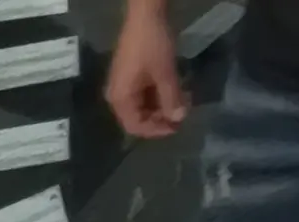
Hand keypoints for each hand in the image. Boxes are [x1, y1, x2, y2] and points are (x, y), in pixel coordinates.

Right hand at [106, 10, 187, 137]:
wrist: (146, 13)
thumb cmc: (153, 44)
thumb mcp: (165, 74)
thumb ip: (171, 100)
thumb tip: (179, 119)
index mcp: (120, 98)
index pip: (136, 127)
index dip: (156, 130)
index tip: (175, 127)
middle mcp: (118, 95)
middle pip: (138, 119)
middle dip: (160, 120)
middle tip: (180, 117)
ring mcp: (124, 86)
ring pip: (143, 108)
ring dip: (161, 109)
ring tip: (180, 105)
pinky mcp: (131, 77)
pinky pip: (143, 96)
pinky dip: (158, 98)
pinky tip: (173, 95)